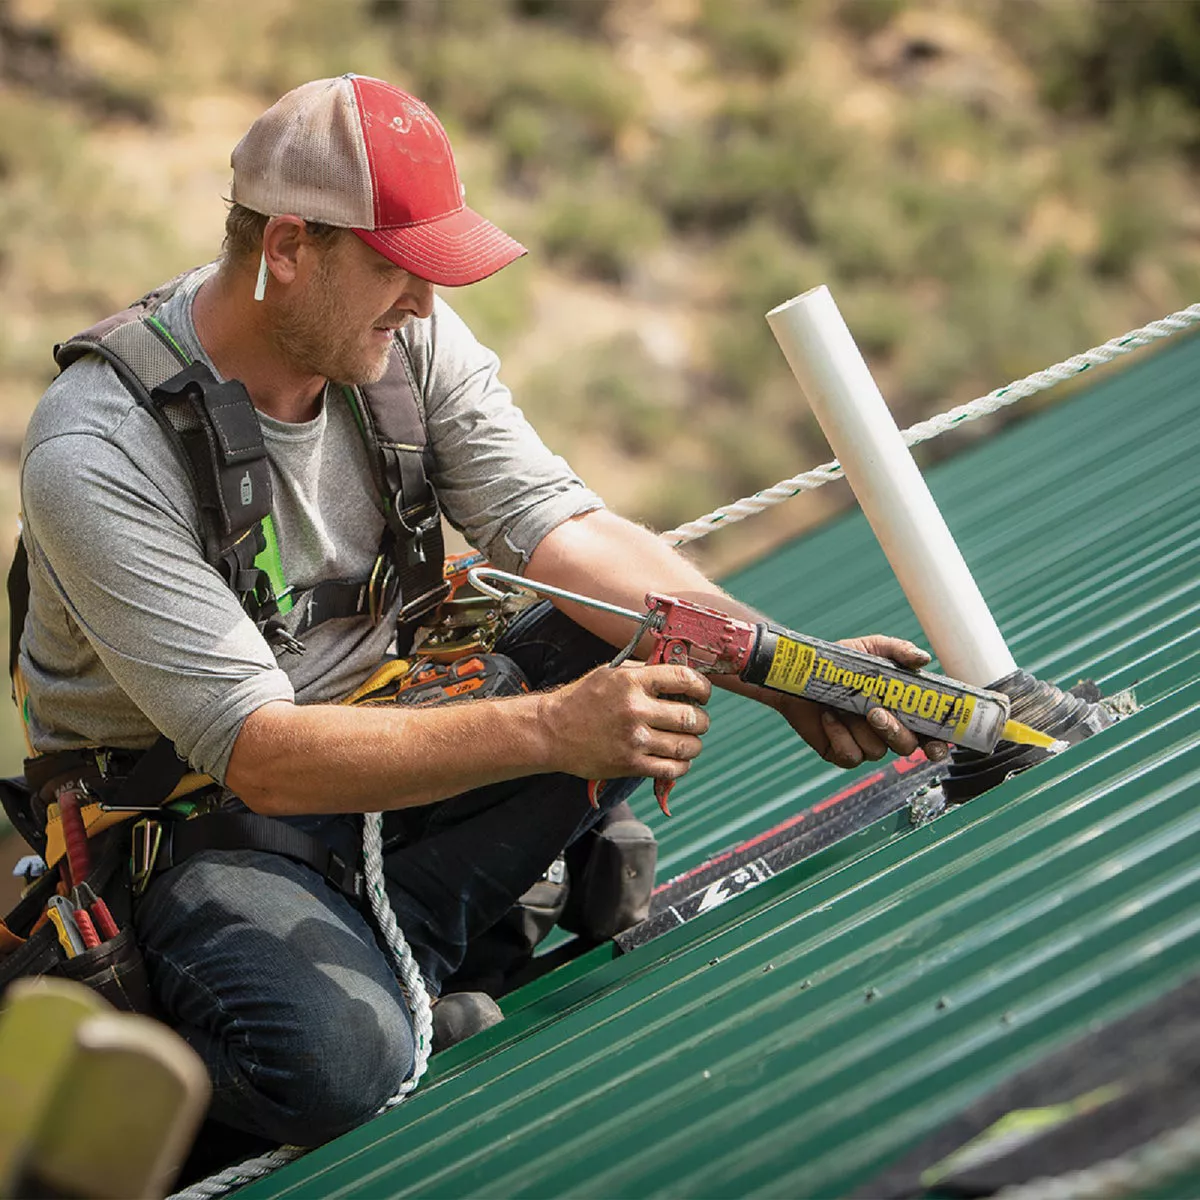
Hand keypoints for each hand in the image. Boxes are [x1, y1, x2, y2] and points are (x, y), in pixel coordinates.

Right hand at [537, 663, 711, 783]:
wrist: (552, 731)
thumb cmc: (583, 699)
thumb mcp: (611, 673)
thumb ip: (645, 672)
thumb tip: (679, 674)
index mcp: (632, 681)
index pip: (684, 679)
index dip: (703, 688)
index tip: (703, 694)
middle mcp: (635, 709)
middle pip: (691, 717)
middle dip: (702, 720)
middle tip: (698, 720)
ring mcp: (634, 739)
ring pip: (687, 746)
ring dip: (694, 744)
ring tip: (689, 740)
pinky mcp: (630, 764)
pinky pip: (672, 769)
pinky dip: (682, 765)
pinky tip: (676, 758)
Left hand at [776, 635, 950, 768]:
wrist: (800, 674)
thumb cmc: (839, 662)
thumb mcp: (871, 649)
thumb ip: (898, 651)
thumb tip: (923, 659)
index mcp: (901, 709)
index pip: (929, 733)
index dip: (937, 744)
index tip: (936, 745)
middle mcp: (886, 730)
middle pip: (906, 746)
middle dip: (895, 732)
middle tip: (876, 713)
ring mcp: (864, 743)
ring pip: (877, 752)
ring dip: (861, 730)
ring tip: (843, 706)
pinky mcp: (840, 752)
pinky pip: (850, 756)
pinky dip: (840, 736)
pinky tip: (829, 717)